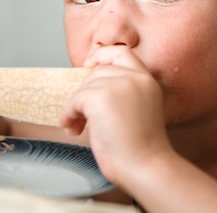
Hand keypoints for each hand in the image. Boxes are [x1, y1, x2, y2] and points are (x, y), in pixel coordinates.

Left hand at [58, 46, 173, 184]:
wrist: (145, 165)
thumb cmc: (141, 148)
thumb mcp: (140, 109)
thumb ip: (124, 93)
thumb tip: (91, 87)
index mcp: (147, 81)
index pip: (122, 52)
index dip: (103, 55)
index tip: (89, 64)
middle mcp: (134, 78)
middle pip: (98, 72)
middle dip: (85, 92)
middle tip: (81, 116)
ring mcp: (118, 84)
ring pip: (85, 87)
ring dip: (76, 107)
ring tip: (77, 127)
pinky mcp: (100, 96)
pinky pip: (75, 100)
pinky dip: (69, 114)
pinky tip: (72, 129)